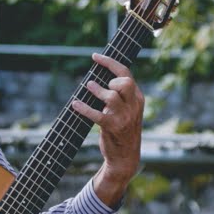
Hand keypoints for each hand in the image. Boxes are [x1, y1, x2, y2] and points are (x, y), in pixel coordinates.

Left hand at [70, 52, 144, 205]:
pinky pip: (97, 114)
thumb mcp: (127, 110)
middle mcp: (133, 106)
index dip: (110, 62)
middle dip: (110, 79)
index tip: (95, 56)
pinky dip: (84, 108)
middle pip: (124, 83)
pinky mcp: (113, 127)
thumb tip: (98, 78)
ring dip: (96, 90)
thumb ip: (120, 95)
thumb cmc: (123, 130)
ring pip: (111, 96)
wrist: (126, 157)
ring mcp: (124, 117)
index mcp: (138, 99)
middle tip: (102, 84)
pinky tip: (75, 104)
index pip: (126, 74)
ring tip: (88, 87)